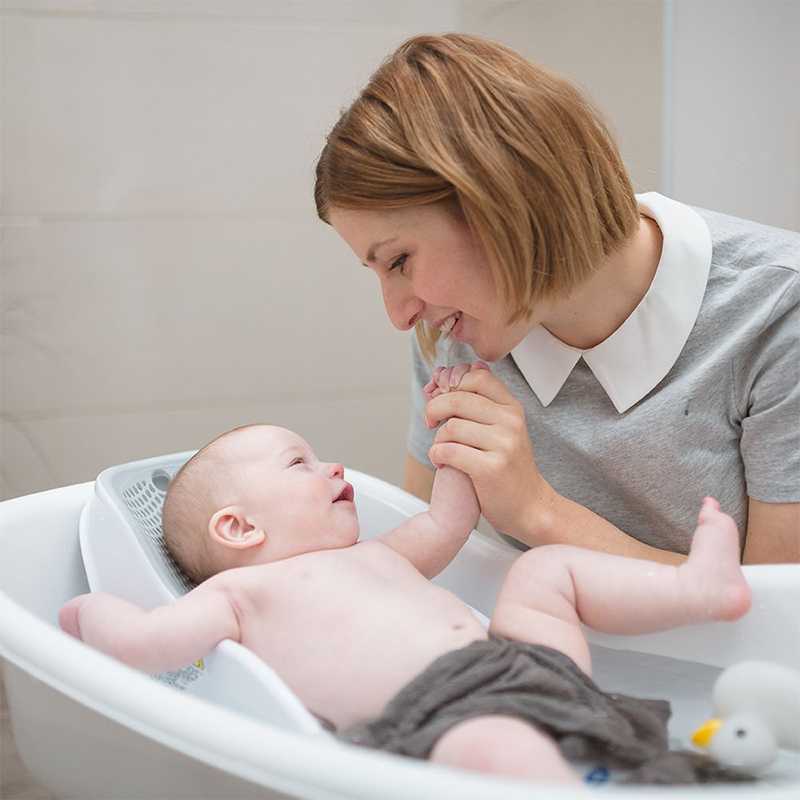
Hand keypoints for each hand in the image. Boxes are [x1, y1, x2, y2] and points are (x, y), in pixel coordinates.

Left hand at [424, 366, 551, 539]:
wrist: (530, 507)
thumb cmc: (510, 469)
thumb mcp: (504, 429)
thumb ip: (484, 402)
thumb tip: (466, 367)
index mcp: (512, 408)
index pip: (477, 377)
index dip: (452, 383)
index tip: (440, 397)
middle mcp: (511, 422)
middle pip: (457, 399)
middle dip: (434, 409)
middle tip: (430, 423)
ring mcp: (503, 445)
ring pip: (451, 427)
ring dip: (437, 439)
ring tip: (442, 450)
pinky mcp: (491, 468)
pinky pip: (449, 451)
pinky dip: (437, 456)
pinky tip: (441, 463)